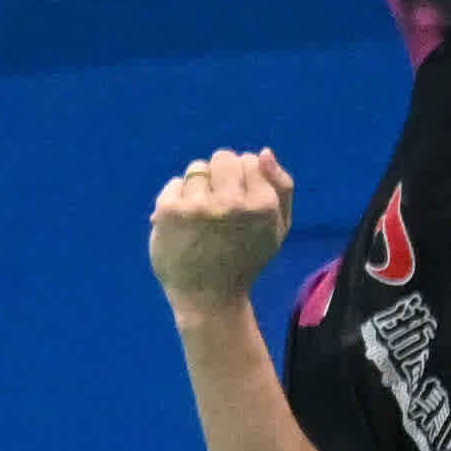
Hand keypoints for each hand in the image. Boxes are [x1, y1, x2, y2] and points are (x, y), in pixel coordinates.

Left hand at [148, 146, 297, 310]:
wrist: (208, 298)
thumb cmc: (247, 259)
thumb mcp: (278, 227)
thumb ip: (281, 186)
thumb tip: (263, 152)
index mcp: (262, 205)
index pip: (249, 160)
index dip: (243, 178)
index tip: (240, 202)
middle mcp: (230, 203)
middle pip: (222, 157)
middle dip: (220, 176)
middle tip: (219, 205)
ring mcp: (197, 206)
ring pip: (197, 169)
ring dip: (198, 187)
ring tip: (202, 217)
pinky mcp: (168, 211)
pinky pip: (174, 183)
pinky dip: (177, 198)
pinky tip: (184, 222)